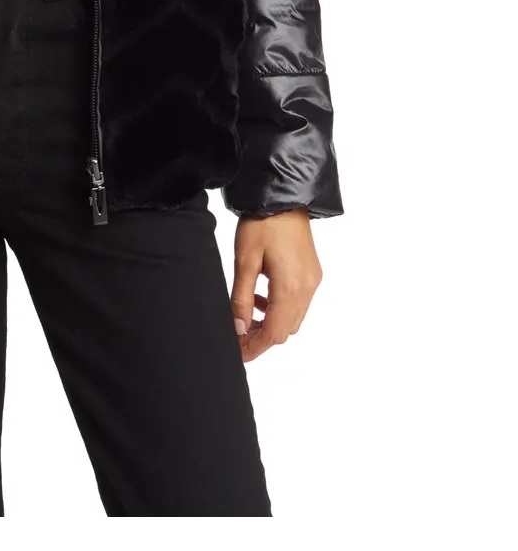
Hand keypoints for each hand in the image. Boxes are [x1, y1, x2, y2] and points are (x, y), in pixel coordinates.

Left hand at [231, 210, 322, 362]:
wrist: (283, 196)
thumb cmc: (262, 224)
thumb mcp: (244, 261)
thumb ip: (241, 298)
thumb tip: (238, 328)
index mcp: (291, 288)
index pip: (275, 334)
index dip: (255, 347)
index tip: (238, 353)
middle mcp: (307, 288)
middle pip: (286, 330)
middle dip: (262, 337)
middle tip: (237, 334)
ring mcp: (313, 280)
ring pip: (293, 317)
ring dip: (271, 322)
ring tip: (246, 314)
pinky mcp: (313, 272)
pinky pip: (298, 302)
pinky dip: (280, 307)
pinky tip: (262, 296)